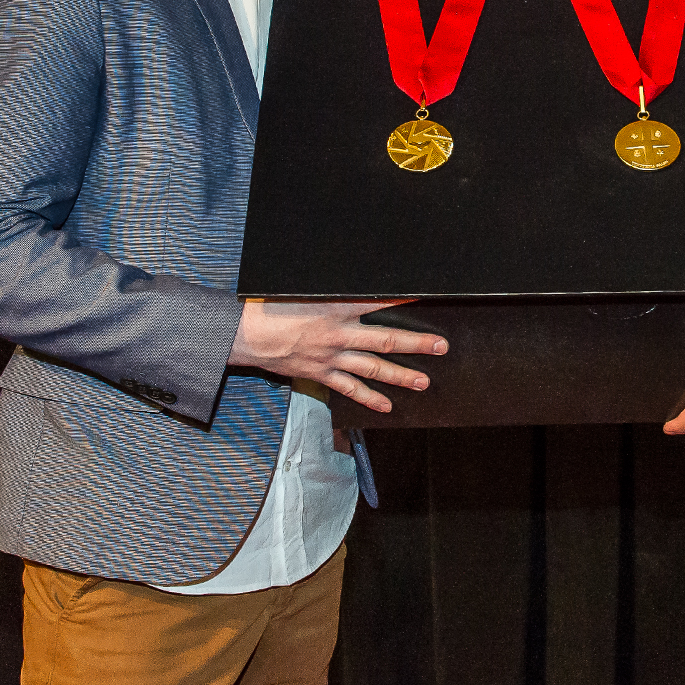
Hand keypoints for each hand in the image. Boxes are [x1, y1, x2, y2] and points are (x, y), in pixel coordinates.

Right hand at [231, 300, 446, 413]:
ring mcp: (331, 358)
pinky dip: (369, 397)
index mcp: (335, 308)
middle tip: (441, 347)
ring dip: (400, 375)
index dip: (404, 301)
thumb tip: (349, 279)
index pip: (378, 302)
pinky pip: (350, 388)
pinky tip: (386, 405)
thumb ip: (327, 285)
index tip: (426, 297)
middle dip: (416, 345)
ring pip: (373, 368)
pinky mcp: (320, 374)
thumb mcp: (301, 286)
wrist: (244, 335)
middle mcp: (339, 335)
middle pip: (385, 341)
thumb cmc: (269, 306)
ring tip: (423, 381)